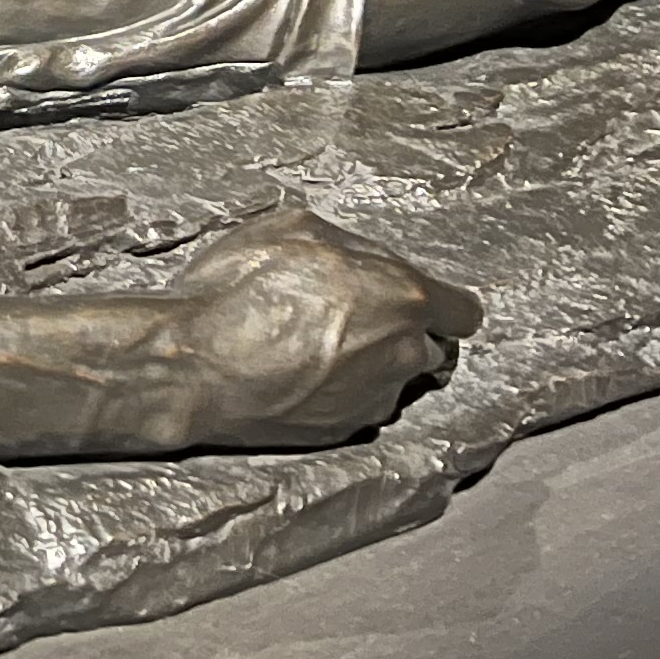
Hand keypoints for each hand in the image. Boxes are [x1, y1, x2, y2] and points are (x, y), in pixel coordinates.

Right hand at [150, 206, 479, 446]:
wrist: (195, 366)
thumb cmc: (241, 289)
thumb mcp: (295, 227)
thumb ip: (349, 246)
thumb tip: (360, 259)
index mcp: (404, 297)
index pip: (463, 311)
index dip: (440, 302)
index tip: (410, 297)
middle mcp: (403, 354)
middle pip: (429, 347)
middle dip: (400, 331)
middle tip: (350, 315)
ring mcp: (374, 398)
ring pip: (392, 378)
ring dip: (369, 363)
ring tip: (314, 347)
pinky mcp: (343, 431)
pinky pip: (358, 405)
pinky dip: (339, 391)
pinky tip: (298, 374)